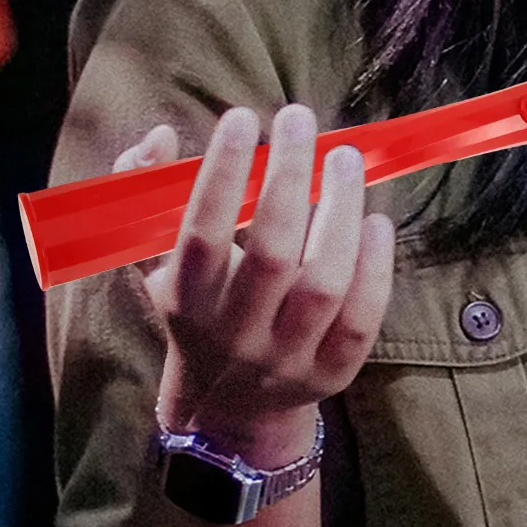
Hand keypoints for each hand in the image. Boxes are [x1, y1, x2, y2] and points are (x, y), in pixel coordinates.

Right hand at [112, 104, 396, 464]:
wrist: (231, 409)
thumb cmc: (198, 314)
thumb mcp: (160, 264)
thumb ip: (150, 198)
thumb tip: (159, 138)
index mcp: (187, 303)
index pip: (201, 235)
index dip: (221, 174)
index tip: (242, 118)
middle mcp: (236, 334)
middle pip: (270, 254)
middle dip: (288, 178)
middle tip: (300, 119)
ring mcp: (288, 358)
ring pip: (323, 284)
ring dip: (340, 212)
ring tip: (344, 159)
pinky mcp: (334, 374)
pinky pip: (361, 319)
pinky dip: (375, 267)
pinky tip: (377, 219)